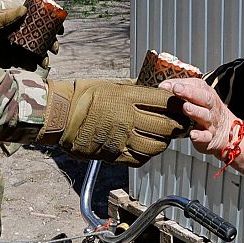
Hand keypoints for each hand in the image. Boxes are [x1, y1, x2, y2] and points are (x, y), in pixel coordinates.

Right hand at [39, 79, 187, 165]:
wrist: (61, 115)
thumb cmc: (84, 95)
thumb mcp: (112, 84)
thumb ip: (135, 89)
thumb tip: (155, 90)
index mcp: (127, 97)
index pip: (164, 102)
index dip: (177, 105)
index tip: (182, 106)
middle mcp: (128, 118)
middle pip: (166, 126)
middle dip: (177, 126)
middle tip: (181, 124)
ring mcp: (122, 138)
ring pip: (157, 146)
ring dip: (164, 142)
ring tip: (164, 137)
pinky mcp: (115, 154)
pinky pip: (140, 159)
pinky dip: (147, 154)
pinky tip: (146, 147)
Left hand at [167, 77, 238, 158]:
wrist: (228, 132)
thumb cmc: (206, 111)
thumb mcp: (197, 98)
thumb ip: (181, 91)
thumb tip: (162, 86)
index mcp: (206, 94)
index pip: (197, 85)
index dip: (182, 84)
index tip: (166, 85)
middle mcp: (211, 107)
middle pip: (204, 98)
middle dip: (190, 93)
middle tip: (176, 89)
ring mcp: (211, 122)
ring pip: (205, 116)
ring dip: (195, 111)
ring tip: (185, 108)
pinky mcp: (210, 138)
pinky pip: (206, 136)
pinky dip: (200, 136)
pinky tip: (192, 134)